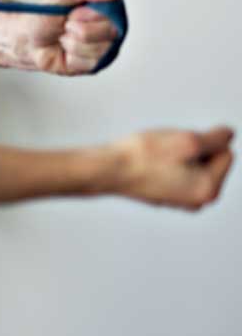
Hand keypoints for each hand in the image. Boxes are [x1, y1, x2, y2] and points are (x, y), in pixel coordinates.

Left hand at [28, 0, 122, 74]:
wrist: (29, 40)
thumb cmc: (46, 16)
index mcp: (107, 6)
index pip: (114, 9)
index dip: (88, 12)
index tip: (72, 12)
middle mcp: (112, 26)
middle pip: (108, 30)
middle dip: (77, 27)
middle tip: (66, 25)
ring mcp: (107, 46)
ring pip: (97, 47)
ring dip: (72, 41)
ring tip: (65, 37)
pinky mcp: (98, 64)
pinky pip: (90, 61)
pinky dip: (71, 55)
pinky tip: (66, 51)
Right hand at [112, 126, 233, 209]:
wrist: (107, 170)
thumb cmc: (142, 157)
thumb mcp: (188, 140)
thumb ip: (217, 137)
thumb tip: (229, 135)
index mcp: (209, 190)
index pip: (225, 152)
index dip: (204, 141)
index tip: (179, 145)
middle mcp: (197, 200)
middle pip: (209, 160)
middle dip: (192, 150)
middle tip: (167, 150)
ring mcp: (179, 200)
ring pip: (190, 164)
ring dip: (177, 155)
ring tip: (155, 156)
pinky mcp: (162, 194)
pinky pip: (173, 171)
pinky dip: (163, 163)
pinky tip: (148, 162)